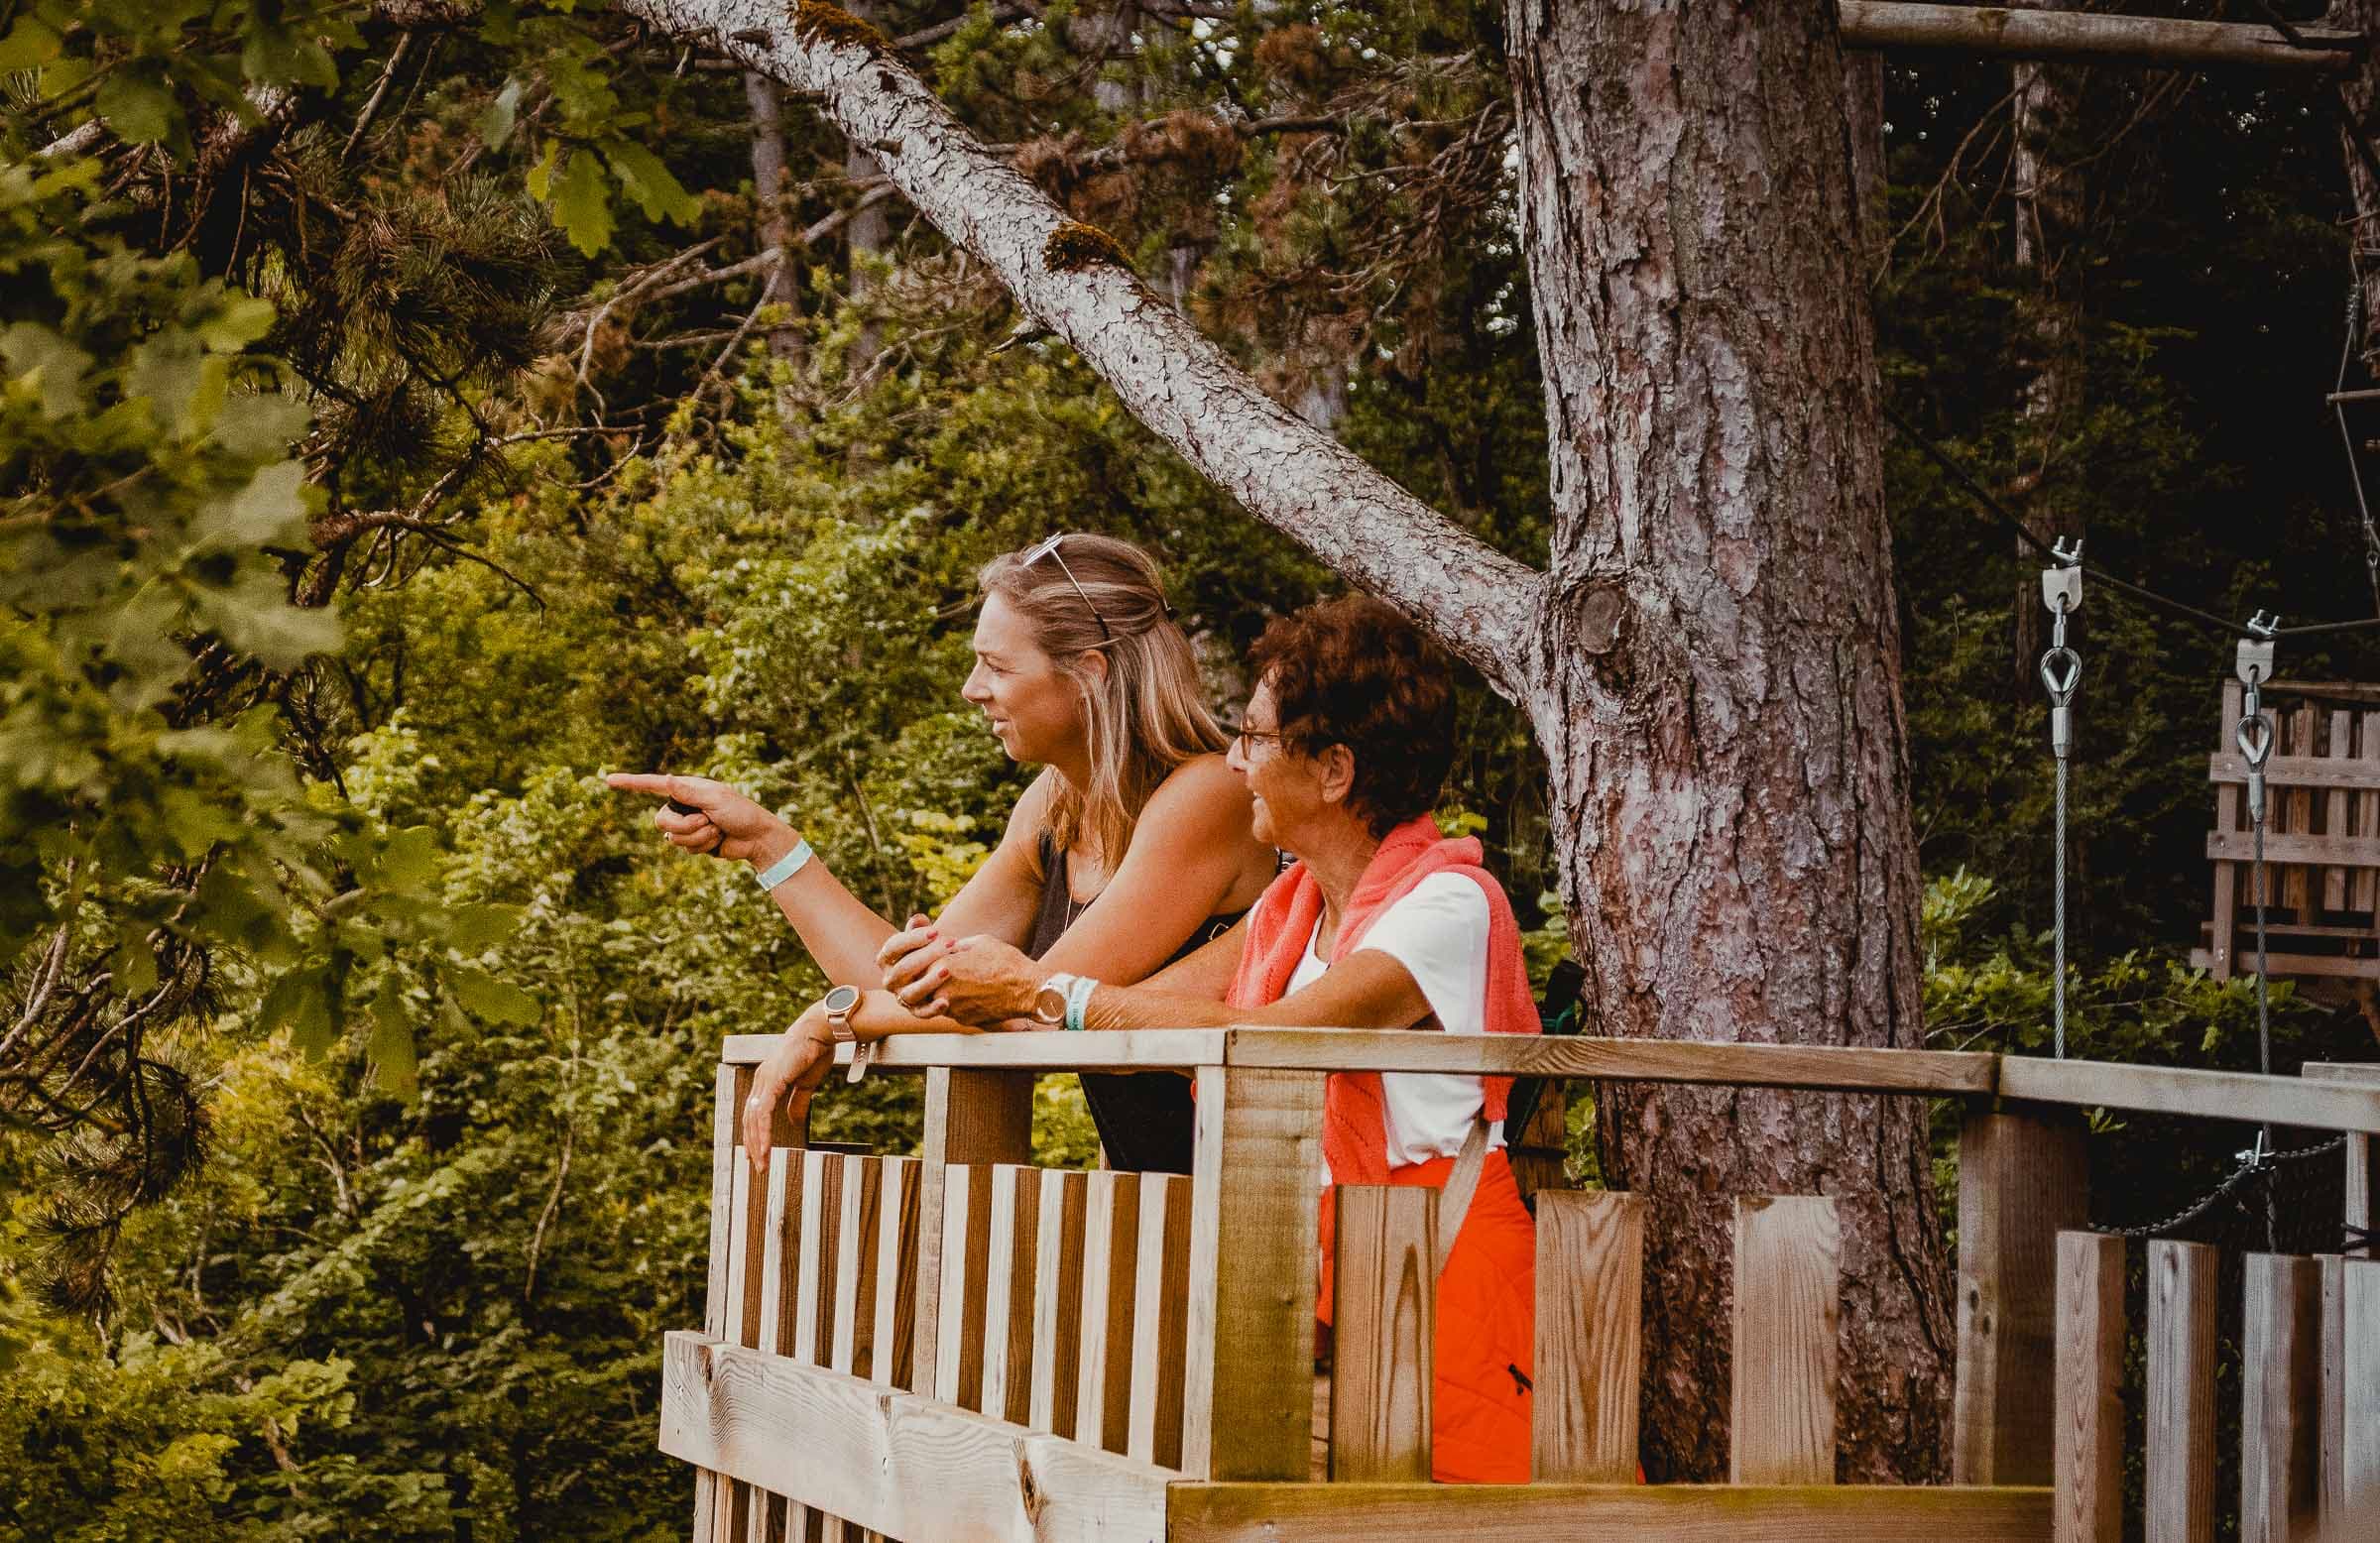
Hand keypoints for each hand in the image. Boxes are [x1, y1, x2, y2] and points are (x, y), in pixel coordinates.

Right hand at [606, 772, 799, 868]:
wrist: (757, 838)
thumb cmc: (741, 812)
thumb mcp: (715, 799)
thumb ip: (689, 793)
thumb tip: (665, 779)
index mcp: (687, 789)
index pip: (653, 785)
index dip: (631, 783)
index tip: (609, 780)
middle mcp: (683, 805)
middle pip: (660, 820)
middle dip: (684, 826)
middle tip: (708, 822)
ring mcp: (687, 824)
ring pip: (672, 838)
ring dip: (697, 837)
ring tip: (716, 830)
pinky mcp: (693, 841)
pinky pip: (685, 849)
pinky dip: (702, 846)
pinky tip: (717, 840)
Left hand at [741, 1009, 834, 1170]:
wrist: (821, 1032)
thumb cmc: (815, 1053)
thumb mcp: (805, 1085)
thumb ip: (796, 1103)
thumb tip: (793, 1123)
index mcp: (767, 1080)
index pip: (754, 1112)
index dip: (754, 1133)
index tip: (755, 1152)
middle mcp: (760, 1080)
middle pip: (750, 1119)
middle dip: (752, 1144)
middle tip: (758, 1165)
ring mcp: (763, 1080)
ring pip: (753, 1119)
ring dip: (756, 1143)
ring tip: (762, 1163)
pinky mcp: (771, 1082)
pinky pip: (762, 1113)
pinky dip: (762, 1132)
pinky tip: (765, 1148)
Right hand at [875, 912, 945, 1008]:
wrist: (934, 972)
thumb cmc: (926, 950)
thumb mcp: (921, 938)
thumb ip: (918, 929)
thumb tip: (918, 920)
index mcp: (886, 959)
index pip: (894, 947)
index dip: (913, 939)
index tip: (935, 931)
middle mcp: (890, 980)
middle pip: (903, 969)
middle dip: (927, 955)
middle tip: (951, 943)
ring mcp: (901, 997)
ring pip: (911, 992)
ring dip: (928, 982)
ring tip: (947, 969)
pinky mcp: (916, 1011)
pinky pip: (922, 1013)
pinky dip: (933, 1009)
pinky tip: (946, 1001)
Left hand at [888, 932, 1040, 1024]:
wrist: (1028, 990)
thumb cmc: (1006, 962)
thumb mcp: (980, 942)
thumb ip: (957, 945)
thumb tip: (946, 946)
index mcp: (944, 966)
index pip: (917, 963)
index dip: (919, 958)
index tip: (924, 954)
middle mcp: (943, 989)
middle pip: (918, 985)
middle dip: (922, 978)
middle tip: (927, 971)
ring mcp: (952, 1007)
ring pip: (930, 1000)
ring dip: (934, 991)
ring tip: (945, 982)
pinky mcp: (962, 1019)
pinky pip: (948, 1010)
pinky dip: (951, 1002)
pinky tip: (963, 993)